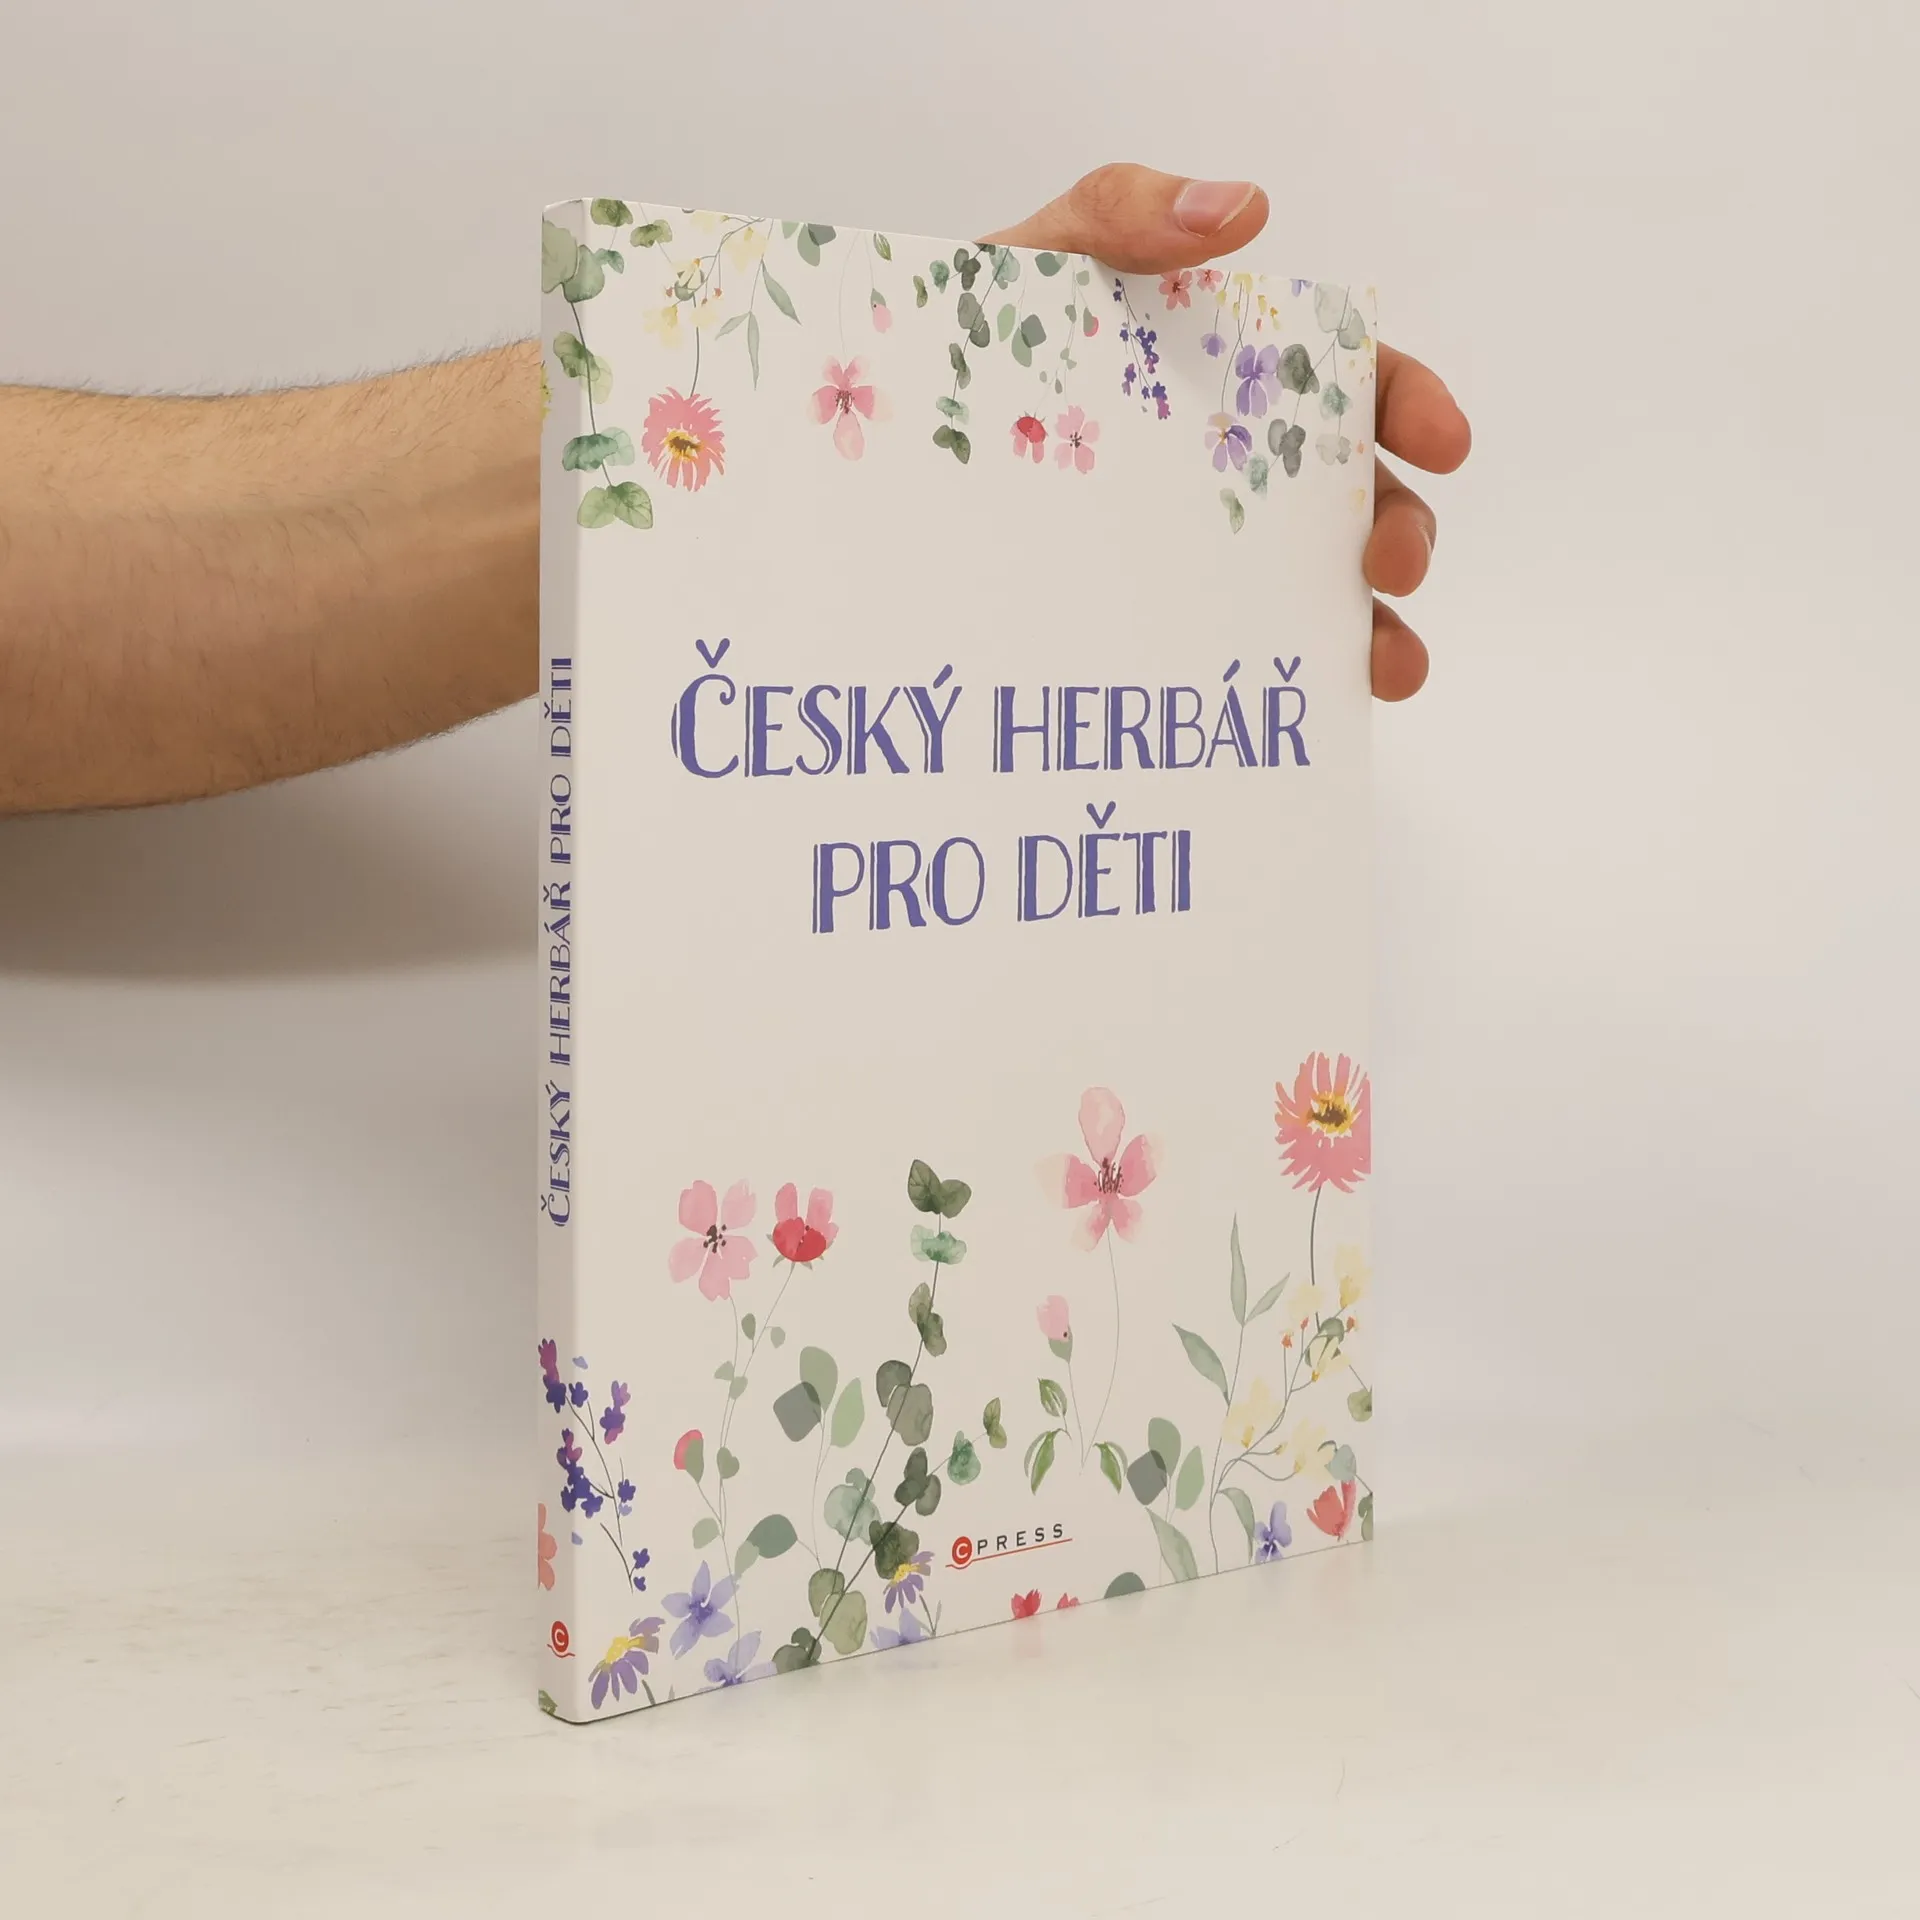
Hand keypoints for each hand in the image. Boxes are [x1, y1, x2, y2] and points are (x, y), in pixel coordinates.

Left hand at [983, 164, 1469, 701]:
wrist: (863, 457)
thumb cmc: (960, 353)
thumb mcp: (1028, 265)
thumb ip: (1121, 215)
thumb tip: (1244, 210)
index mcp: (1222, 377)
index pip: (1347, 382)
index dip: (1409, 405)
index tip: (1441, 441)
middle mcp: (1229, 475)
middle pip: (1355, 502)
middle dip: (1400, 531)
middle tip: (1391, 559)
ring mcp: (1197, 561)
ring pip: (1316, 600)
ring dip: (1374, 634)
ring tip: (1386, 667)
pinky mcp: (1152, 633)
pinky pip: (1238, 666)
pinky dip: (1290, 690)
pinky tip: (1304, 714)